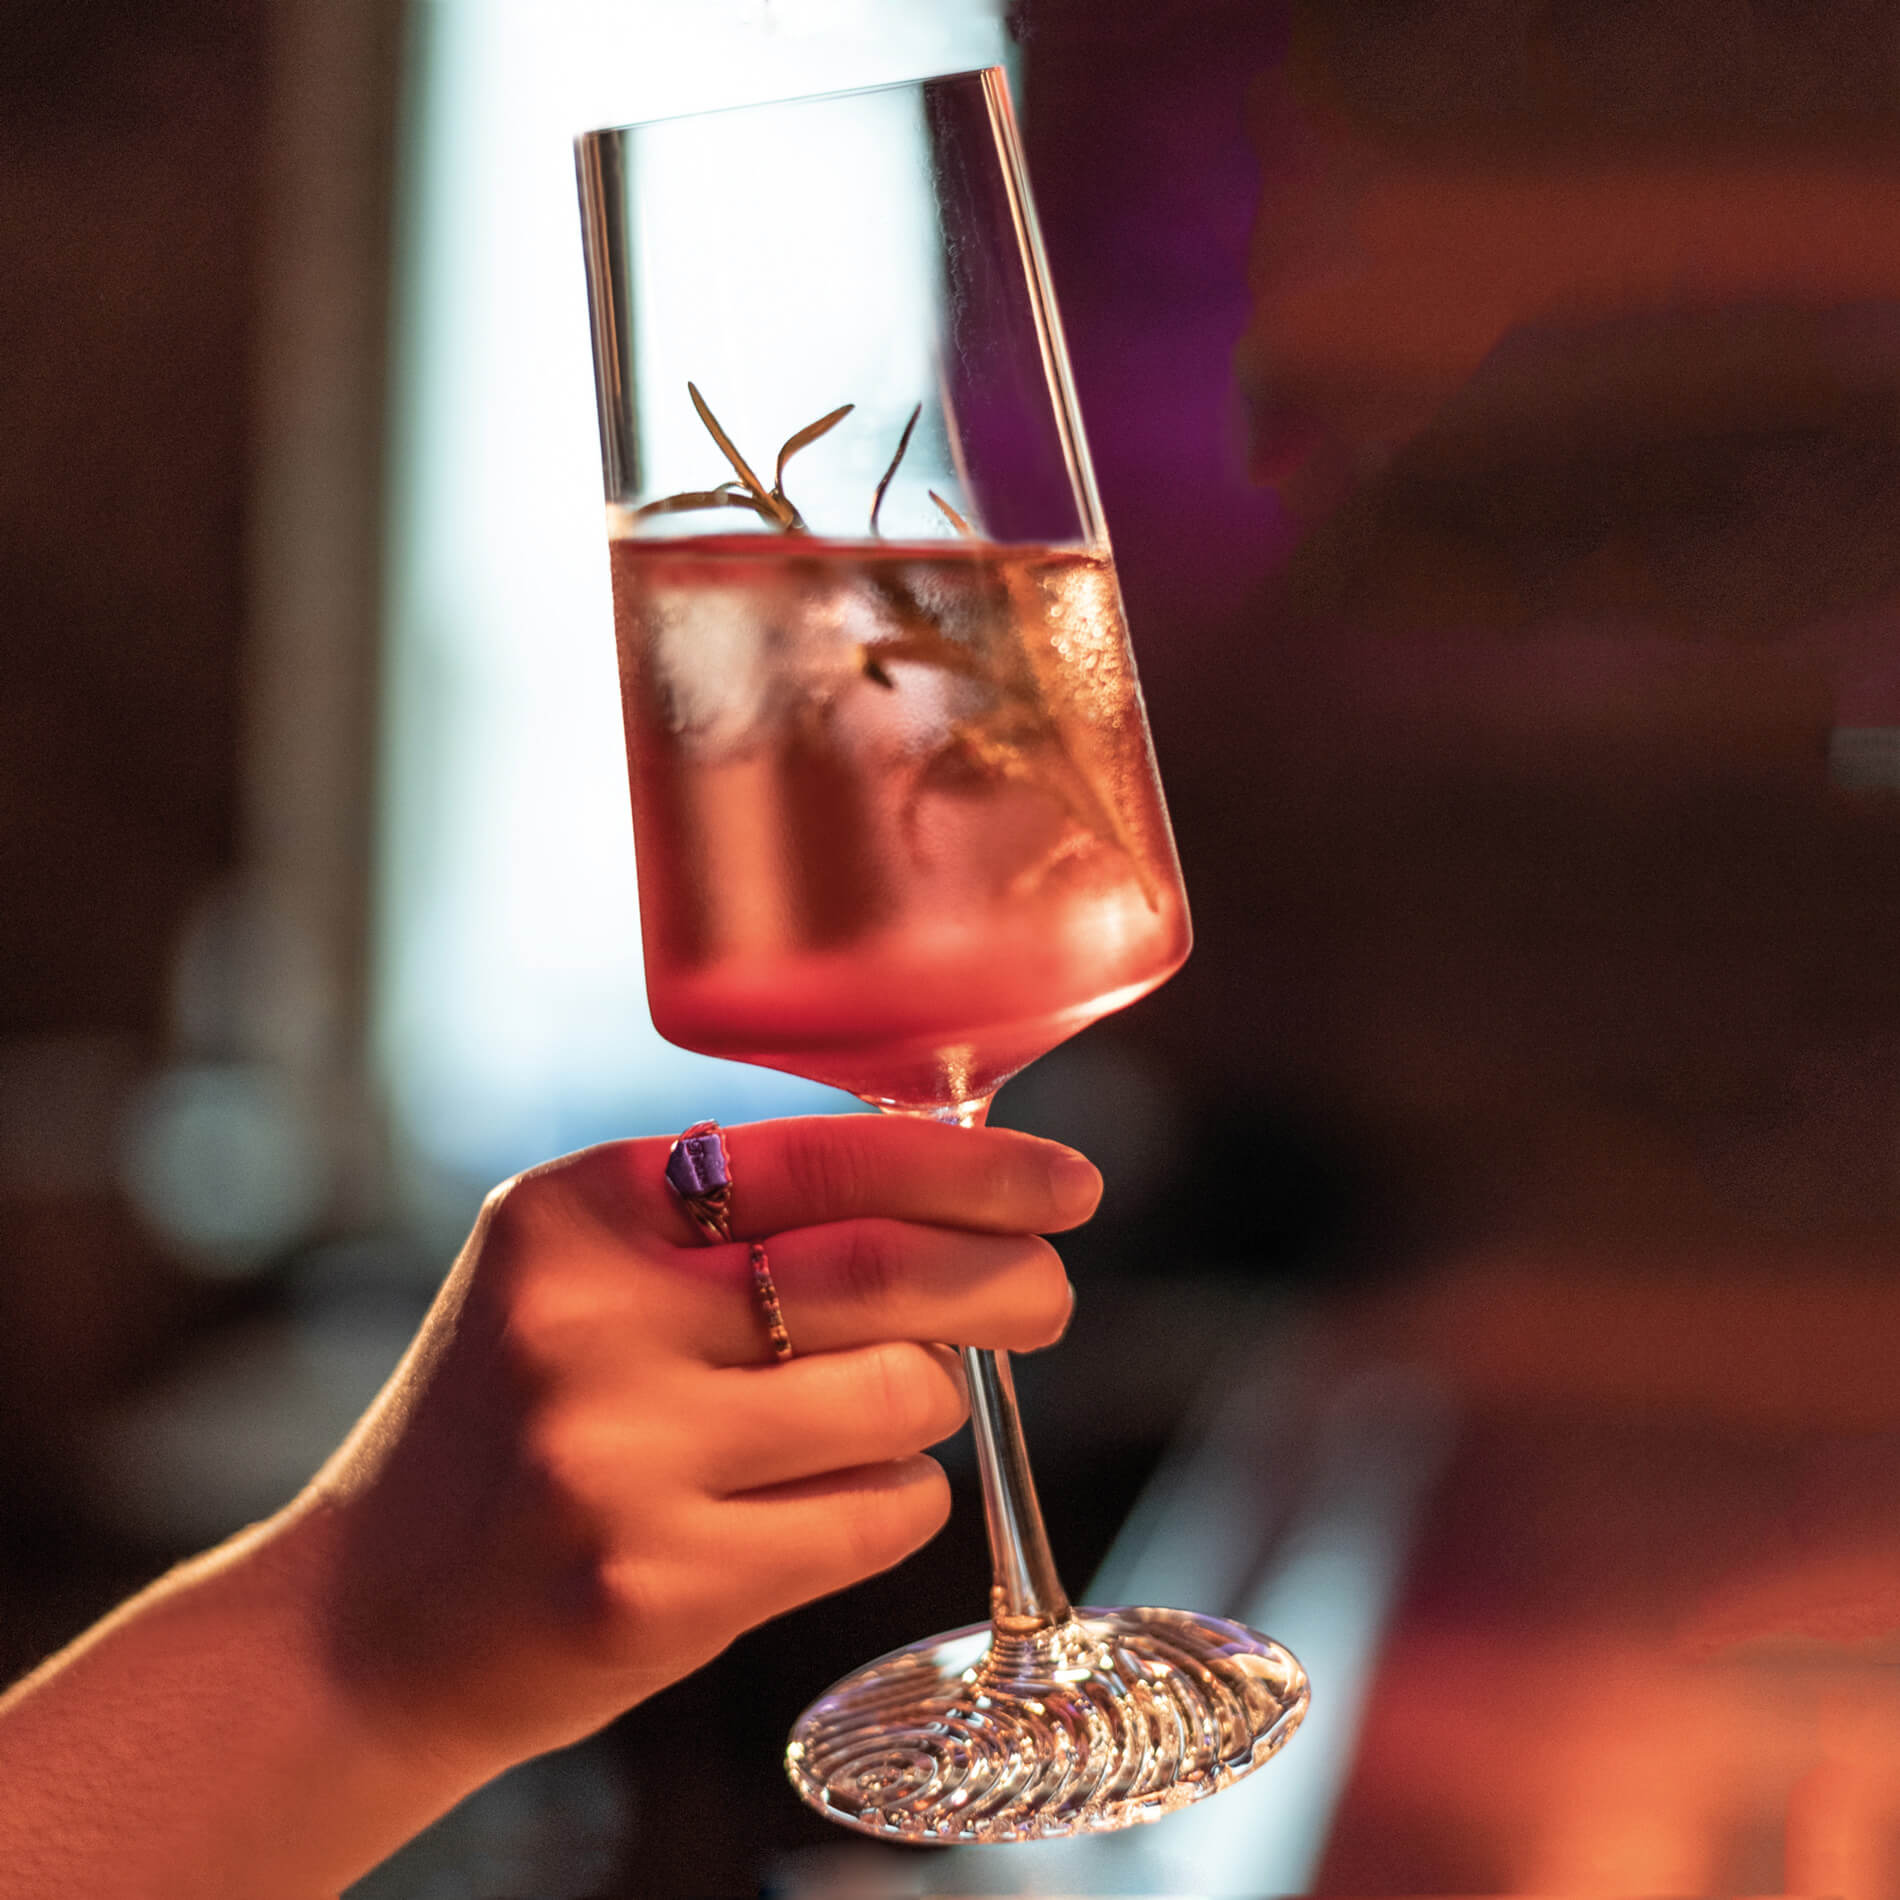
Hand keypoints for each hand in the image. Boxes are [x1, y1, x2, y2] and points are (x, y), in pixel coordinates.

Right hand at [298, 1114, 1100, 1779]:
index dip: (973, 1166)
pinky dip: (889, 1500)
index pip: (828, 1157)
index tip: (1065, 1183)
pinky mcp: (658, 1583)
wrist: (370, 1621)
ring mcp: (622, 1454)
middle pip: (889, 1272)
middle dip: (1010, 1280)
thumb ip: (730, 1226)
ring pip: (904, 1397)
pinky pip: (879, 1513)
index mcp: (580, 1209)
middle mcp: (592, 1316)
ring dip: (923, 1405)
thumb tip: (951, 1193)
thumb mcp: (577, 1278)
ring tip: (858, 1422)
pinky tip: (819, 1504)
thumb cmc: (513, 1428)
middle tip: (1047, 1296)